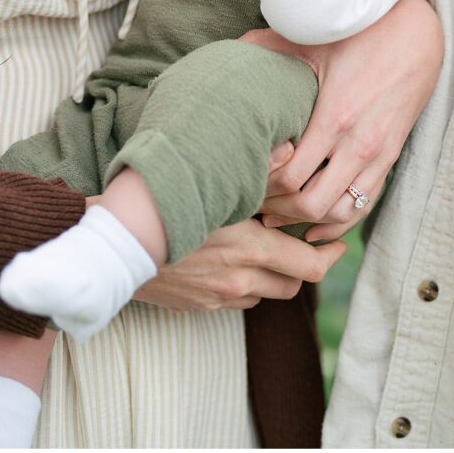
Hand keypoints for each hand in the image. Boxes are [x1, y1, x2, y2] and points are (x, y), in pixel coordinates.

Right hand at [132, 142, 345, 310]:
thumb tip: (291, 148)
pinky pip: (234, 300)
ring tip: (267, 249)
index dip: (331, 256)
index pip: (311, 266)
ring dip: (271, 276)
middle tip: (307, 244)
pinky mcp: (198, 305)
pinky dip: (243, 285)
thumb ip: (260, 167)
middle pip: (293, 286)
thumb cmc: (170, 203)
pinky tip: (232, 261)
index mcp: (251, 249)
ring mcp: (218, 296)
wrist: (116, 244)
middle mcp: (240, 279)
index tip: (337, 243)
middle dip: (304, 267)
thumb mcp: (219, 182)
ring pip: (263, 294)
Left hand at [242, 0, 442, 240]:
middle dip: (278, 208)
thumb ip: (270, 48)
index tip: (244, 176)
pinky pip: (364, 204)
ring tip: (275, 213)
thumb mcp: (315, 41)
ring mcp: (379, 154)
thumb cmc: (362, 34)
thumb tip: (230, 53)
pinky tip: (314, 227)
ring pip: (339, 212)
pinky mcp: (390, 156)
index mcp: (335, 117)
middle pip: (312, 204)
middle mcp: (359, 144)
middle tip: (252, 200)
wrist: (417, 35)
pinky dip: (338, 222)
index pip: (291, 177)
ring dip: (306, 220)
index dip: (264, 185)